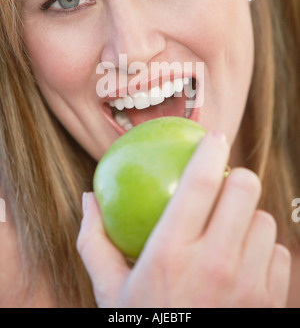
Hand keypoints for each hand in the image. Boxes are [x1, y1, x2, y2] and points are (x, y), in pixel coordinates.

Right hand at [77, 132, 290, 307]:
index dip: (210, 149)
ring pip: (264, 220)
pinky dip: (263, 252)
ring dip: (248, 219)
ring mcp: (249, 287)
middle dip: (236, 179)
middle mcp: (215, 265)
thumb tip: (87, 198)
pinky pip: (279, 254)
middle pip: (246, 188)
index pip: (199, 182)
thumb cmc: (144, 326)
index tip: (213, 137)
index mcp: (170, 254)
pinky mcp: (272, 303)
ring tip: (229, 233)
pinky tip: (244, 264)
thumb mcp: (109, 291)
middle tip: (223, 187)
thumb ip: (95, 241)